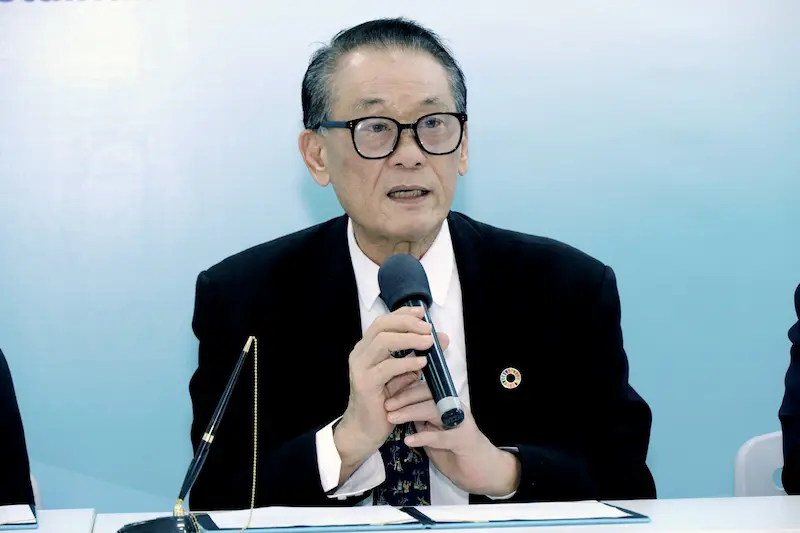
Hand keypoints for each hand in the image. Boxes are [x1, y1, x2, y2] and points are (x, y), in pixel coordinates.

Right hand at [333, 307, 450, 482]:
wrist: (365, 430)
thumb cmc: (385, 402)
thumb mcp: (405, 375)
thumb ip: (419, 356)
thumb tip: (442, 338)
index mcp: (367, 348)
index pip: (384, 321)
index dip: (403, 313)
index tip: (422, 312)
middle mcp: (360, 353)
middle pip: (382, 325)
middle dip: (407, 323)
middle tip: (428, 328)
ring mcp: (360, 367)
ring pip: (383, 341)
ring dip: (409, 339)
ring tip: (429, 342)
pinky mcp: (365, 383)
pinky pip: (387, 367)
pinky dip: (406, 362)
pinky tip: (422, 363)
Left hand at [384, 382, 520, 496]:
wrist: (484, 471)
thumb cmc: (456, 451)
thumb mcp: (432, 432)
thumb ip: (419, 420)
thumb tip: (397, 409)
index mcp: (446, 404)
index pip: (425, 388)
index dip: (405, 389)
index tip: (386, 394)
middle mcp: (454, 408)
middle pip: (428, 394)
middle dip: (405, 397)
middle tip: (386, 405)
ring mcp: (461, 422)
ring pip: (434, 409)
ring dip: (411, 412)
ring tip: (393, 418)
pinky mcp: (465, 440)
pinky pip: (443, 436)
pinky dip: (425, 437)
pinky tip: (409, 440)